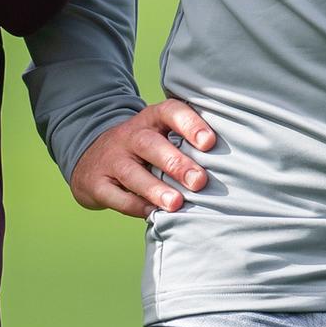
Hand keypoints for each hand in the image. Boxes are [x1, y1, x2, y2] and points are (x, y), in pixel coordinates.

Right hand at [70, 99, 215, 218]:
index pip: (169, 112)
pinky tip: (153, 214)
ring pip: (132, 172)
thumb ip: (187, 144)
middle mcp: (130, 136)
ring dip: (155, 188)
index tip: (209, 142)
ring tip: (176, 203)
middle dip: (176, 162)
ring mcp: (111, 159)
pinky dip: (134, 205)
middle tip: (199, 181)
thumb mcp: (160, 136)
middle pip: (150, 144)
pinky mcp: (97, 183)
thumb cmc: (144, 150)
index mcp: (151, 120)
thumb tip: (233, 166)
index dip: (189, 124)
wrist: (92, 157)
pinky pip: (116, 196)